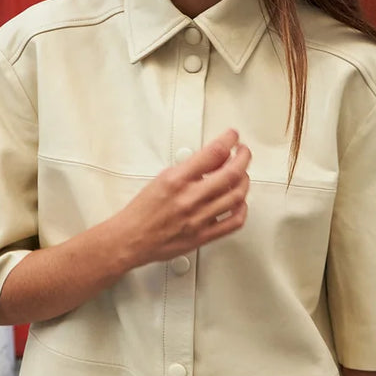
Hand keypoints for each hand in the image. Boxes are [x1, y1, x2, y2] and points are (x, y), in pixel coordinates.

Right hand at [112, 128, 250, 268]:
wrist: (131, 238)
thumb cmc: (142, 211)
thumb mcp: (162, 178)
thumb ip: (189, 169)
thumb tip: (213, 158)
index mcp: (177, 180)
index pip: (213, 152)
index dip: (229, 140)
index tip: (233, 136)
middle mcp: (190, 198)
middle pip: (231, 173)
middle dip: (243, 157)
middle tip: (243, 152)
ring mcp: (198, 218)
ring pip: (236, 196)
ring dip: (244, 181)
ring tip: (242, 175)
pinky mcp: (203, 236)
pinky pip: (234, 223)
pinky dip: (242, 209)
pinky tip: (239, 203)